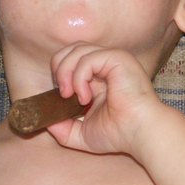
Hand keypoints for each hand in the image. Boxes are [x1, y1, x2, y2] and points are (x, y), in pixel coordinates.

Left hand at [47, 42, 161, 155]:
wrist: (140, 134)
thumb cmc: (118, 134)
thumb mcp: (81, 133)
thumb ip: (62, 128)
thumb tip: (44, 120)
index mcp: (98, 76)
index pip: (70, 59)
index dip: (58, 74)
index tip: (58, 98)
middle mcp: (105, 63)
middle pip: (70, 49)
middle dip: (58, 69)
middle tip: (62, 94)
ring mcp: (112, 59)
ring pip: (77, 50)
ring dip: (66, 73)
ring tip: (71, 97)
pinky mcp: (118, 58)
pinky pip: (88, 58)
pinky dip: (79, 77)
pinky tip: (85, 97)